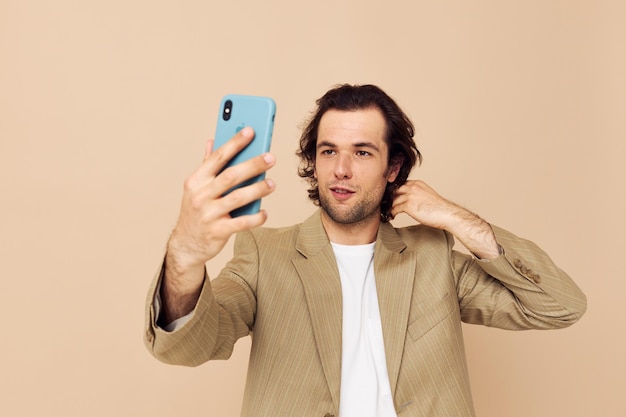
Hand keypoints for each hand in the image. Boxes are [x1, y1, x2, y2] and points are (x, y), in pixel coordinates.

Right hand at [160, 127, 275, 321]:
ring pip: (237, 198)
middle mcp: (201, 195)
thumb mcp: (196, 187)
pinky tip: (264, 212)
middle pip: (230, 176)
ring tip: (271, 183)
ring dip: (257, 189)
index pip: (217, 157)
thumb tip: (212, 140)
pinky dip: (255, 217)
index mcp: (196, 180)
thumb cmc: (196, 211)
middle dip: (252, 165)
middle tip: (270, 157)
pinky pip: (241, 223)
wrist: (186, 245)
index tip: (251, 131)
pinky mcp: (218, 231)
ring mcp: (208, 214)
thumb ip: (206, 165)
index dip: (235, 143)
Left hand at [391, 180, 499, 258]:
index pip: (399, 184)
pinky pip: (394, 209)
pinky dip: (391, 214)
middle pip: (393, 190)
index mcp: (417, 183)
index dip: (393, 192)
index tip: (388, 199)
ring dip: (389, 207)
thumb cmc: (438, 208)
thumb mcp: (426, 195)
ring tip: (388, 213)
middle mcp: (412, 187)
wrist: (447, 214)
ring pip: (392, 200)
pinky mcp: (409, 205)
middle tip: (385, 206)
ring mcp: (410, 195)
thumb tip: (406, 200)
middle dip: (388, 198)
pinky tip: (391, 217)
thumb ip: (416, 194)